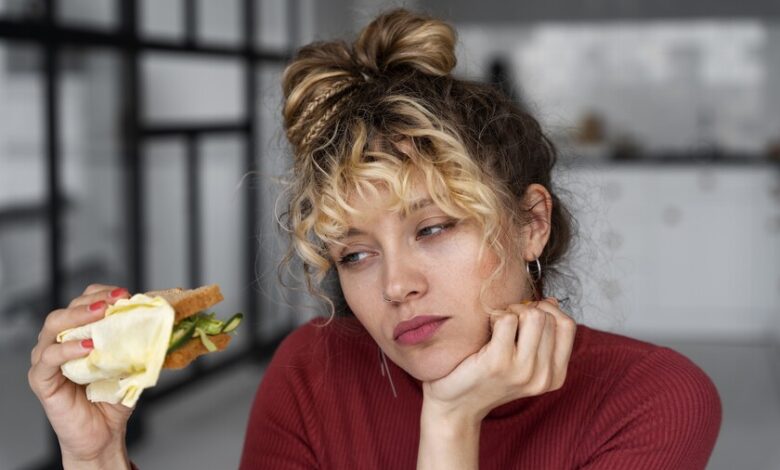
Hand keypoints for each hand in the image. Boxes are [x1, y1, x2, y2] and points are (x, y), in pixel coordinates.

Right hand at [28, 284, 133, 468]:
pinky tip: (86, 347)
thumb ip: (139, 342)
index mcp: (79, 333)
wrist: (104, 433)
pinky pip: (48, 358)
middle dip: (91, 302)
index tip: (124, 294)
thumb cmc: (114, 397)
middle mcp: (59, 341)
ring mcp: (47, 359)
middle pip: (67, 309)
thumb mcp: (131, 363)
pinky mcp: (41, 379)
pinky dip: (67, 349)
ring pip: (53, 327)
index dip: (102, 293)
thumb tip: (164, 322)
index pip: (84, 301)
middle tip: (112, 303)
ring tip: (101, 316)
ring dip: (78, 317)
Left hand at [422, 297, 576, 424]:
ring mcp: (522, 371)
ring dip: (512, 310)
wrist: (455, 407)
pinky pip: (506, 319)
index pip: (568, 325)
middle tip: (506, 321)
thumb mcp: (523, 362)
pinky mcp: (498, 362)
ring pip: (533, 315)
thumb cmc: (486, 377)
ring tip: (498, 324)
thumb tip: (552, 301)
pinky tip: (486, 329)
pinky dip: (496, 315)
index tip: (526, 317)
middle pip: (548, 317)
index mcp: (555, 377)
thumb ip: (542, 337)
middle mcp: (543, 376)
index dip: (547, 310)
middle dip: (526, 308)